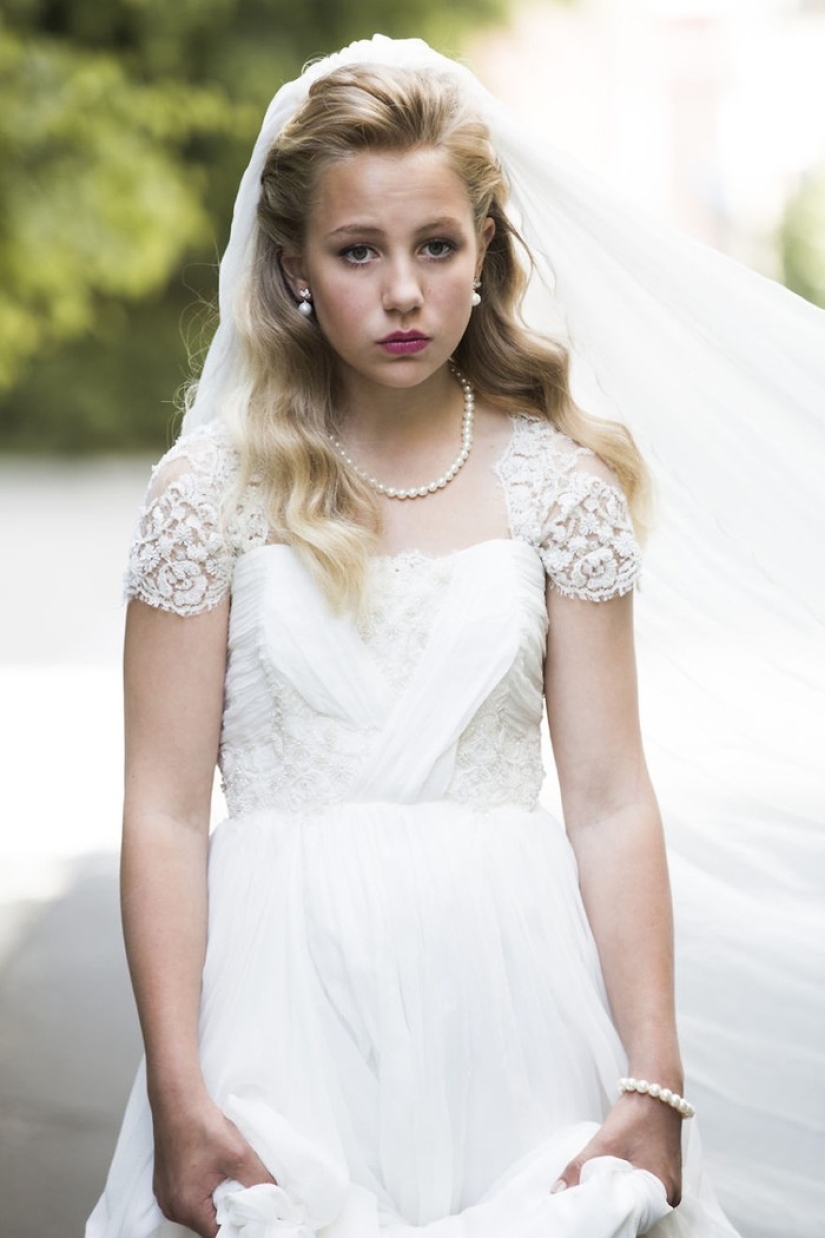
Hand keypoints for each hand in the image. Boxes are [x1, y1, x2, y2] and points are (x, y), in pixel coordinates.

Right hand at [151, 1095, 275, 1236]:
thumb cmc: (200, 1123)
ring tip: (233, 1179)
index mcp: (186, 1207)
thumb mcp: (238, 1154)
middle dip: (232, 1211)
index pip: (220, 1234)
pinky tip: (218, 1172)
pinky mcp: (167, 1184)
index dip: (242, 1225)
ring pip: (201, 1211)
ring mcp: (167, 1196)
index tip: (258, 1214)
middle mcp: (172, 1207)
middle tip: (250, 1194)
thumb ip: (259, 1180)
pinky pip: (191, 1198)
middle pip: (210, 1224)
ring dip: (220, 1200)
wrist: (177, 1099)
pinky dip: (207, 1191)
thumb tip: (275, 1197)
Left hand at [552, 1092, 682, 1206]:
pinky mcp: (662, 1172)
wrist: (655, 1088)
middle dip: (611, 1210)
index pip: (631, 1218)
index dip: (607, 1218)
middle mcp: (669, 1194)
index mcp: (663, 1193)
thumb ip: (579, 1169)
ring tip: (594, 1196)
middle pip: (634, 1212)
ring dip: (617, 1198)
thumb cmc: (636, 1115)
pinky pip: (641, 1189)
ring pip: (637, 1200)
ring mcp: (668, 1183)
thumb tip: (558, 1192)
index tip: (587, 1216)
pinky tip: (608, 1184)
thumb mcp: (604, 1143)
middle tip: (586, 1207)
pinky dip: (624, 1187)